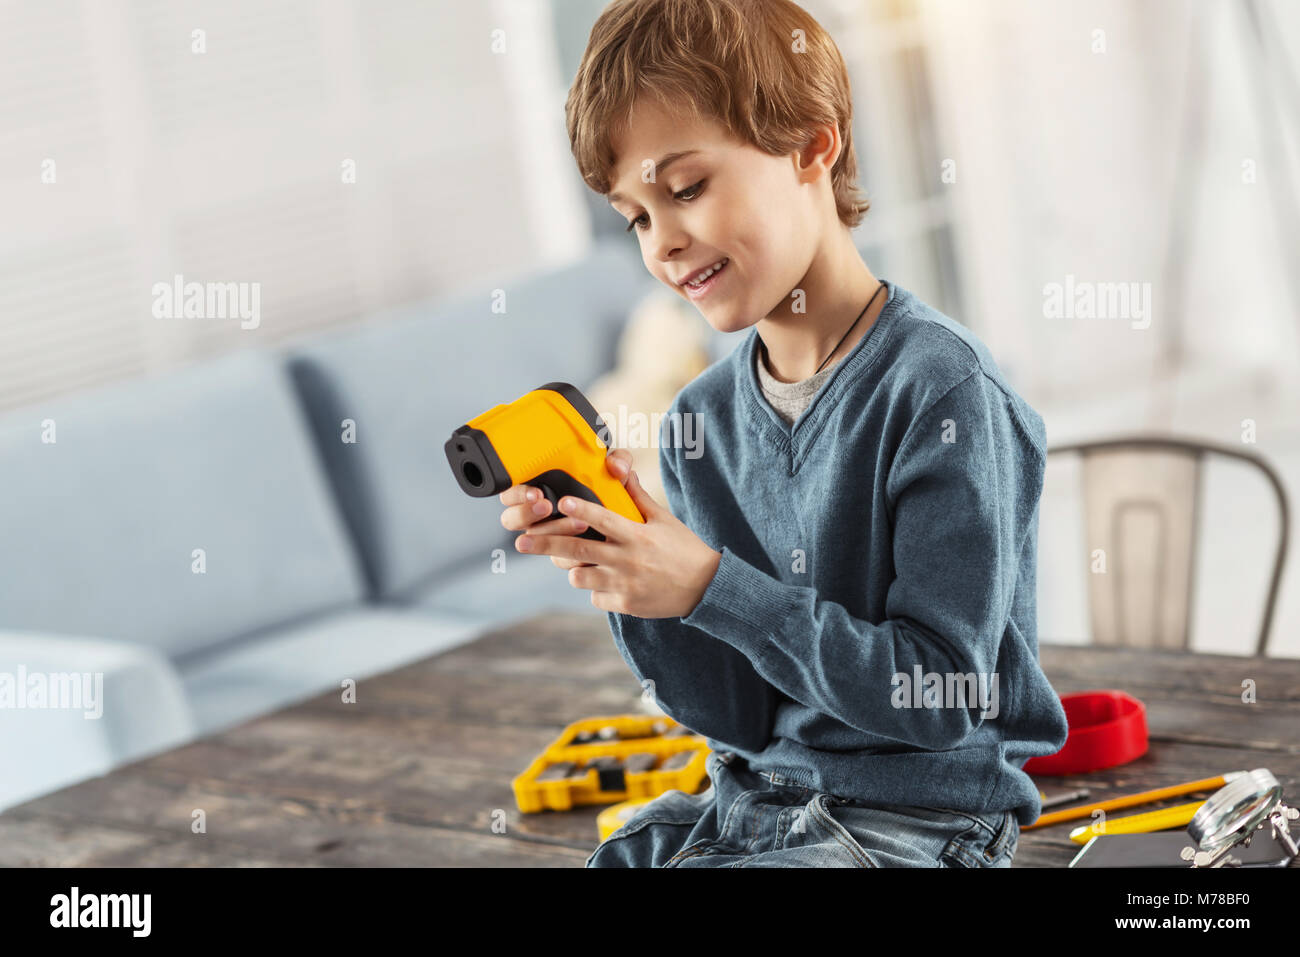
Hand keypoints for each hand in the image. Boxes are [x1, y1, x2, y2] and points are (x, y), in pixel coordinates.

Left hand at [513, 452, 722, 618]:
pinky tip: (607, 581)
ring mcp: (624, 584)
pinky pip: (594, 596)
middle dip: (545, 544)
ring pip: (578, 575)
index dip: (580, 510)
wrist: (705, 588)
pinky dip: (595, 589)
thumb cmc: (683, 548)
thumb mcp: (663, 519)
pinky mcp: (625, 604)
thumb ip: (636, 496)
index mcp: (637, 535)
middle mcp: (627, 559)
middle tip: (521, 540)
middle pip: (576, 549)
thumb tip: (621, 468)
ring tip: (580, 561)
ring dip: (574, 567)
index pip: (603, 519)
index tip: (560, 502)